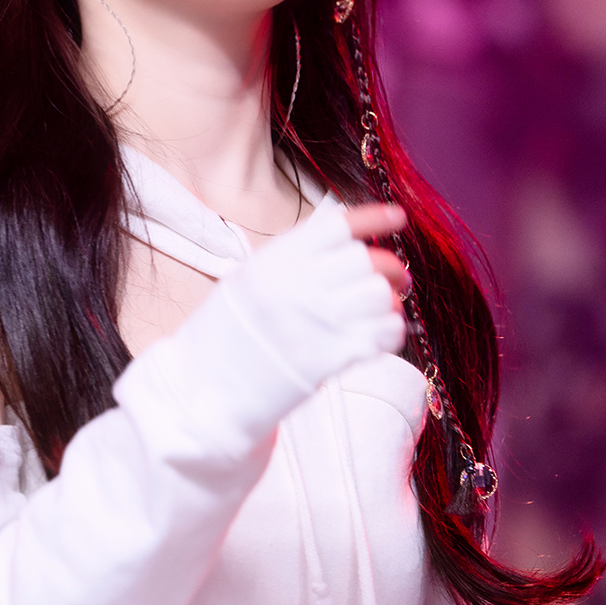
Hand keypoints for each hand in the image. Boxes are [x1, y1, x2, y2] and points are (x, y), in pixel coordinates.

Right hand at [189, 198, 409, 391]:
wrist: (207, 387)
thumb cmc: (229, 332)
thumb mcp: (251, 277)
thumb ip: (294, 257)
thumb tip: (345, 237)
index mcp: (277, 260)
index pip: (338, 227)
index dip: (374, 218)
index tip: (398, 216)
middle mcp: (299, 285)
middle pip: (366, 260)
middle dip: (390, 268)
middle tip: (397, 280)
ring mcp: (316, 321)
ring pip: (380, 295)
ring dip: (390, 302)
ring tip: (384, 312)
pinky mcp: (331, 357)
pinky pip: (383, 333)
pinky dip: (390, 331)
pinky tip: (379, 337)